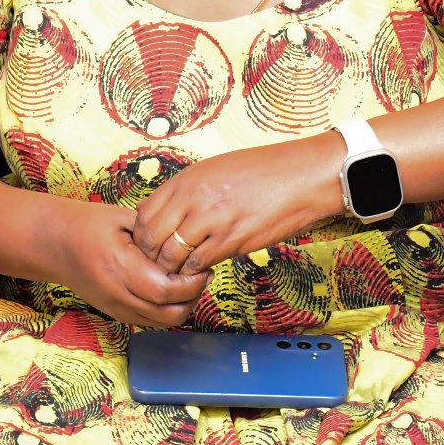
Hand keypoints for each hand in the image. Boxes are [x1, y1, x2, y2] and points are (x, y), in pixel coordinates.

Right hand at [47, 201, 207, 326]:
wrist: (54, 245)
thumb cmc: (88, 224)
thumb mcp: (123, 218)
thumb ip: (153, 232)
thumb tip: (186, 240)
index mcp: (118, 267)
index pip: (164, 289)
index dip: (190, 283)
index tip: (204, 265)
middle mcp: (116, 294)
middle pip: (167, 313)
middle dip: (193, 297)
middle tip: (204, 274)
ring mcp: (115, 308)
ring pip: (161, 322)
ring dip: (183, 306)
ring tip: (192, 281)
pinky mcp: (115, 313)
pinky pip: (150, 321)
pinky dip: (168, 311)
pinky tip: (174, 289)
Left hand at [132, 134, 344, 276]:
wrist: (300, 177)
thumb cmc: (262, 172)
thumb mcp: (216, 171)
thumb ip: (189, 192)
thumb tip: (169, 214)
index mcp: (187, 179)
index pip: (143, 214)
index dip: (143, 235)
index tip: (152, 245)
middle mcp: (193, 198)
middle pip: (150, 238)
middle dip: (152, 257)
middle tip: (162, 266)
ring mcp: (211, 219)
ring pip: (171, 256)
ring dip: (173, 270)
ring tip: (182, 273)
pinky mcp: (231, 239)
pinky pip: (198, 264)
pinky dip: (196, 273)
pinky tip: (205, 271)